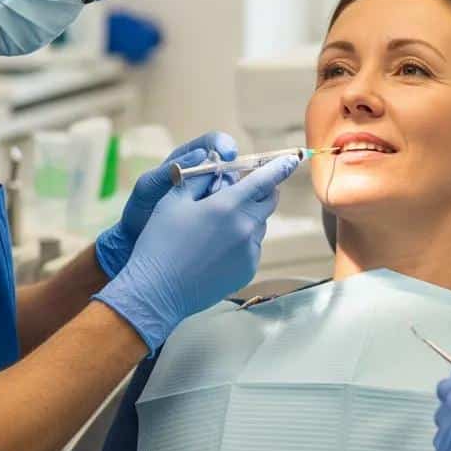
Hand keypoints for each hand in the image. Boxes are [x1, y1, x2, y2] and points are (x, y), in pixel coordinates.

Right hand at [94, 155, 298, 349]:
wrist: (158, 291)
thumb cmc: (160, 242)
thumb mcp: (174, 200)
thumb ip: (200, 178)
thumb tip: (218, 165)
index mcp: (227, 206)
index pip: (265, 180)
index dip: (280, 167)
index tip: (292, 159)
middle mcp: (245, 228)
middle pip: (268, 202)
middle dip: (261, 191)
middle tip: (243, 191)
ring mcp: (249, 252)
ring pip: (259, 225)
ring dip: (247, 218)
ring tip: (216, 228)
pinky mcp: (248, 270)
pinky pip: (252, 248)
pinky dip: (241, 242)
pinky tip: (215, 249)